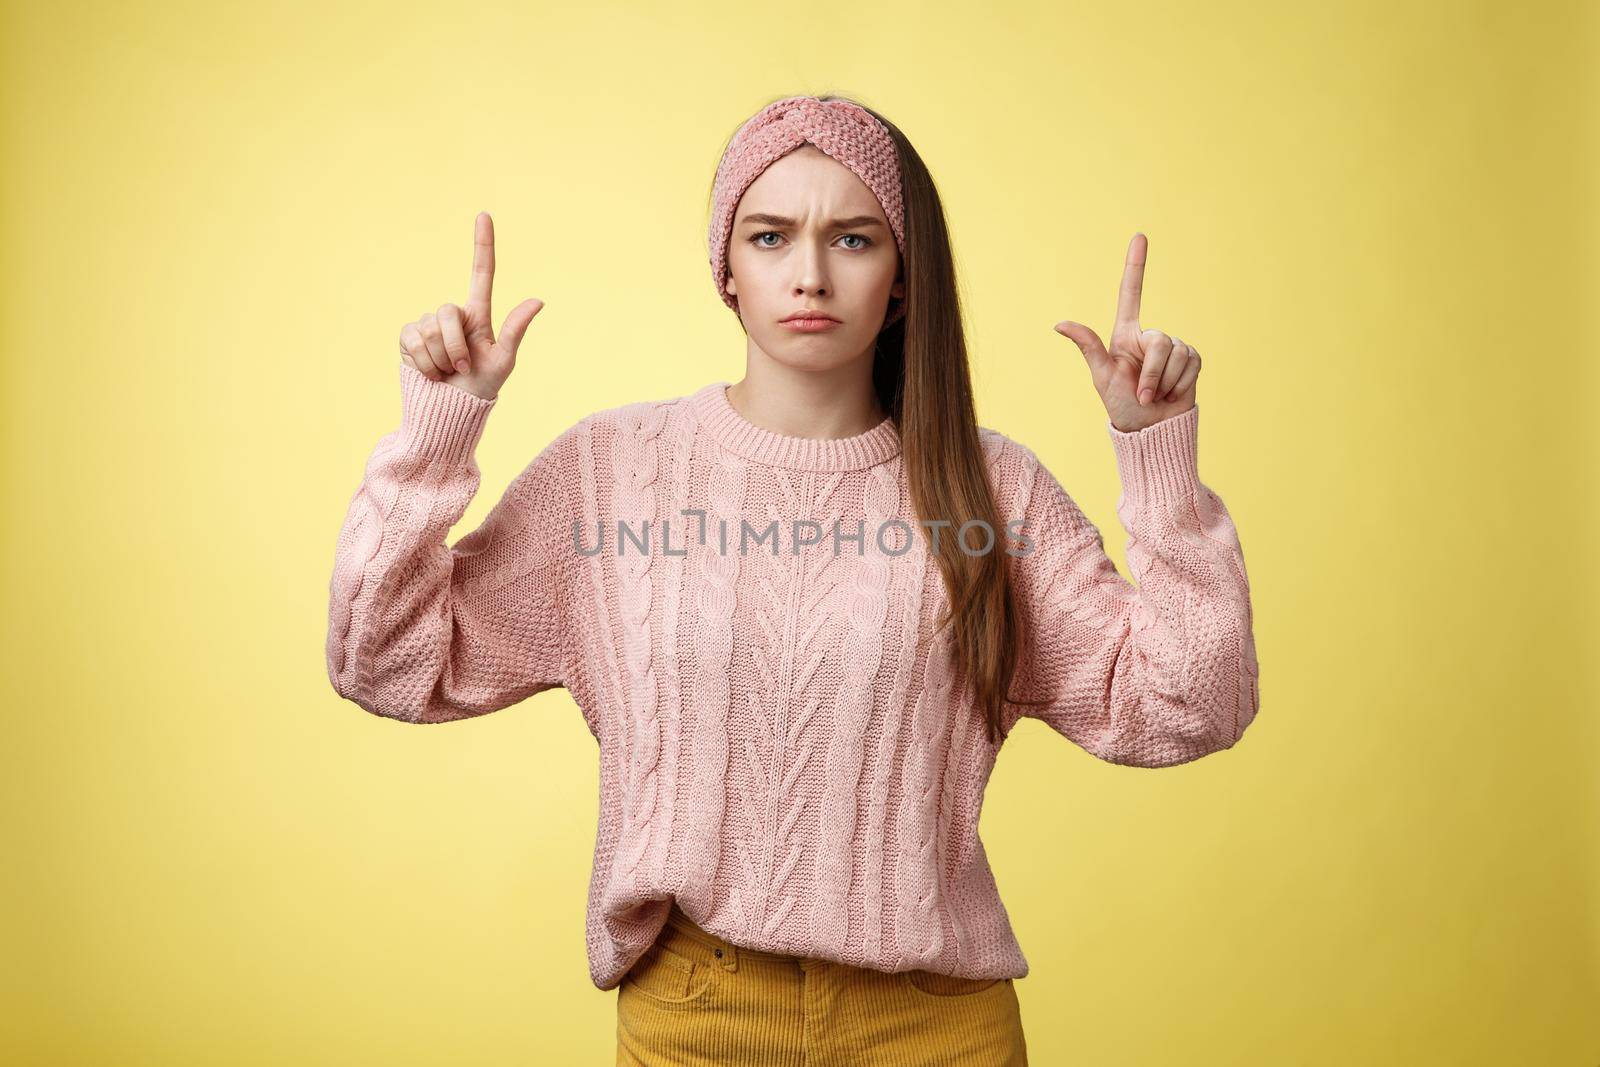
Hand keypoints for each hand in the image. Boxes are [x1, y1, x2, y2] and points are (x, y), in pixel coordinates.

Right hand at [397, 211, 543, 401]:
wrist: (450, 412)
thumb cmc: (481, 388)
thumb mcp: (503, 361)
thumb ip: (515, 330)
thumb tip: (539, 300)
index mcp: (478, 315)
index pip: (481, 274)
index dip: (483, 245)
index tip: (484, 215)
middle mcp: (451, 315)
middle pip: (448, 312)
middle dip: (456, 347)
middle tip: (462, 368)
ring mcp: (427, 324)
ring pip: (430, 331)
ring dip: (441, 360)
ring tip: (447, 372)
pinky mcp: (407, 337)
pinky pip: (413, 342)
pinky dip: (425, 364)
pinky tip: (430, 373)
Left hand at [1053, 232, 1199, 432]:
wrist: (1151, 429)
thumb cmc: (1121, 406)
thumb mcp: (1102, 376)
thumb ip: (1088, 346)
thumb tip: (1059, 323)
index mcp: (1125, 335)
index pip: (1130, 294)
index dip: (1135, 265)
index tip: (1139, 236)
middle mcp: (1150, 337)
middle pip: (1160, 341)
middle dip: (1152, 373)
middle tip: (1142, 395)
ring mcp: (1173, 348)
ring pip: (1177, 353)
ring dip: (1165, 382)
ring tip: (1155, 396)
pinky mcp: (1192, 360)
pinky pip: (1192, 363)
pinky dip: (1181, 384)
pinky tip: (1172, 394)